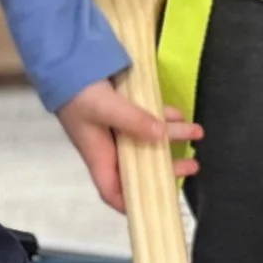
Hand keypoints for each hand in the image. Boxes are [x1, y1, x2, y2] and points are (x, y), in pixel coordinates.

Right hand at [57, 79, 199, 212]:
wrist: (66, 59)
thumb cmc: (79, 91)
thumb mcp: (106, 108)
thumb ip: (133, 121)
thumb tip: (161, 135)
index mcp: (99, 155)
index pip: (113, 192)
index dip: (132, 203)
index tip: (158, 203)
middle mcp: (108, 147)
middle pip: (140, 167)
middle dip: (167, 167)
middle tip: (192, 165)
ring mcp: (115, 128)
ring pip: (147, 140)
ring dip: (171, 136)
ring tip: (196, 132)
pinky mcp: (121, 109)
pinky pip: (146, 119)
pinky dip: (163, 117)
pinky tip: (178, 114)